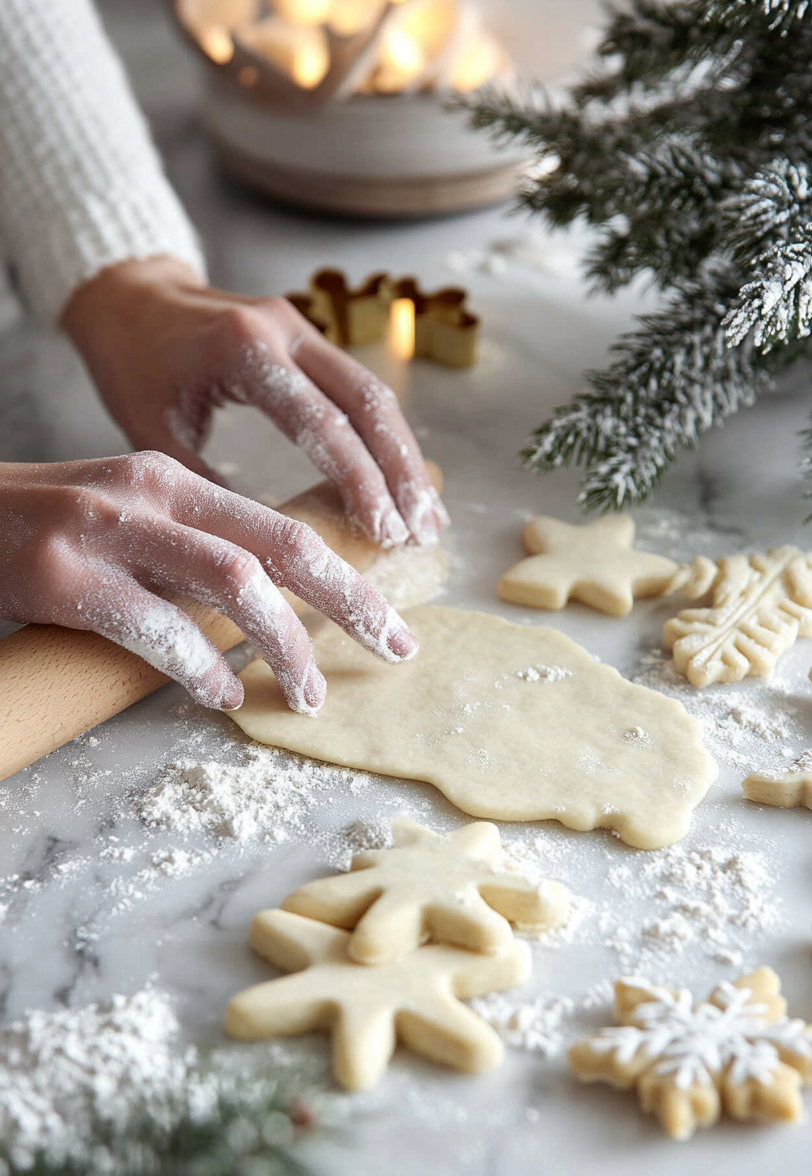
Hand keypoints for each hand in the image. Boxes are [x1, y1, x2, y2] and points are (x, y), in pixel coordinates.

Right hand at [0, 454, 417, 710]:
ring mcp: (110, 532)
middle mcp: (154, 495)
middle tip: (394, 648)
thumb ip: (198, 551)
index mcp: (178, 481)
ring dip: (284, 644)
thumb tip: (276, 609)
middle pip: (282, 546)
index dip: (350, 574)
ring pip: (233, 582)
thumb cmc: (52, 533)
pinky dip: (199, 665)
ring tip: (306, 694)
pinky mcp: (67, 578)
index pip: (286, 526)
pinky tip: (221, 694)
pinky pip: (155, 626)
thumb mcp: (135, 520)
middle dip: (351, 601)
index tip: (391, 619)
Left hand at [61, 256, 447, 548]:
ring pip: (373, 395)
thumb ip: (205, 483)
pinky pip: (360, 390)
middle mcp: (284, 329)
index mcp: (243, 349)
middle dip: (401, 473)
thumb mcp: (152, 432)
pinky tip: (405, 483)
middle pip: (367, 403)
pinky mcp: (310, 337)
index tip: (385, 532)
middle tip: (423, 534)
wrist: (127, 297)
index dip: (361, 480)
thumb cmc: (131, 366)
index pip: (322, 421)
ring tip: (429, 520)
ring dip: (406, 459)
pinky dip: (387, 439)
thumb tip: (257, 548)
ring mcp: (302, 328)